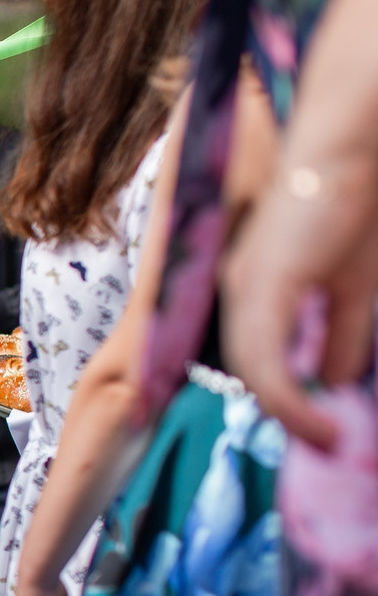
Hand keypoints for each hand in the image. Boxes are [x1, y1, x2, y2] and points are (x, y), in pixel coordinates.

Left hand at [223, 168, 377, 449]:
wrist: (350, 152)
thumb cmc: (355, 207)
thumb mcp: (353, 286)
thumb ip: (341, 332)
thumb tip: (338, 380)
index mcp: (255, 290)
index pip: (255, 357)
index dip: (281, 397)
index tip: (314, 429)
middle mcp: (240, 292)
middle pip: (249, 370)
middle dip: (285, 413)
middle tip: (325, 443)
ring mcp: (245, 289)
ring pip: (254, 372)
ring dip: (290, 414)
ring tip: (327, 440)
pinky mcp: (261, 286)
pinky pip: (265, 360)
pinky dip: (289, 398)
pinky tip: (318, 421)